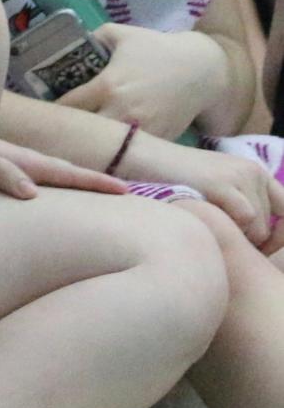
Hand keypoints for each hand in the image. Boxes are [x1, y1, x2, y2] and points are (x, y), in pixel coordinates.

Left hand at [0, 138, 127, 200]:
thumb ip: (2, 171)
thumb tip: (33, 194)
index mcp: (21, 159)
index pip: (66, 172)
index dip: (95, 183)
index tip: (126, 191)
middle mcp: (20, 159)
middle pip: (63, 170)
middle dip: (93, 182)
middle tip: (125, 192)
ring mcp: (9, 160)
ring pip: (47, 172)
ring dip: (71, 181)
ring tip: (94, 193)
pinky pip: (30, 175)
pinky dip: (47, 182)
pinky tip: (44, 190)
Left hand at [55, 23, 224, 140]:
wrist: (202, 69)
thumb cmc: (157, 48)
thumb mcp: (119, 35)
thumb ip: (90, 38)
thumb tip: (64, 45)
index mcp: (107, 86)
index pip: (67, 106)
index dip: (51, 110)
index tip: (43, 111)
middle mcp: (122, 111)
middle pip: (82, 132)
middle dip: (69, 131)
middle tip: (58, 129)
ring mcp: (141, 129)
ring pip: (106, 146)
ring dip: (92, 145)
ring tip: (79, 140)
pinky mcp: (157, 140)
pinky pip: (129, 151)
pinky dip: (117, 150)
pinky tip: (107, 146)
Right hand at [123, 134, 283, 247]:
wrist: (138, 158)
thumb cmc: (169, 180)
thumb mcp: (212, 190)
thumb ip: (236, 205)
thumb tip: (255, 239)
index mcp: (253, 172)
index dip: (278, 236)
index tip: (259, 250)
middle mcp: (253, 171)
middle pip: (270, 224)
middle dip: (251, 242)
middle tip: (224, 246)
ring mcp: (239, 175)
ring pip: (258, 226)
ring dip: (237, 237)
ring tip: (209, 232)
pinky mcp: (223, 183)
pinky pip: (246, 219)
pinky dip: (230, 229)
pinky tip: (207, 225)